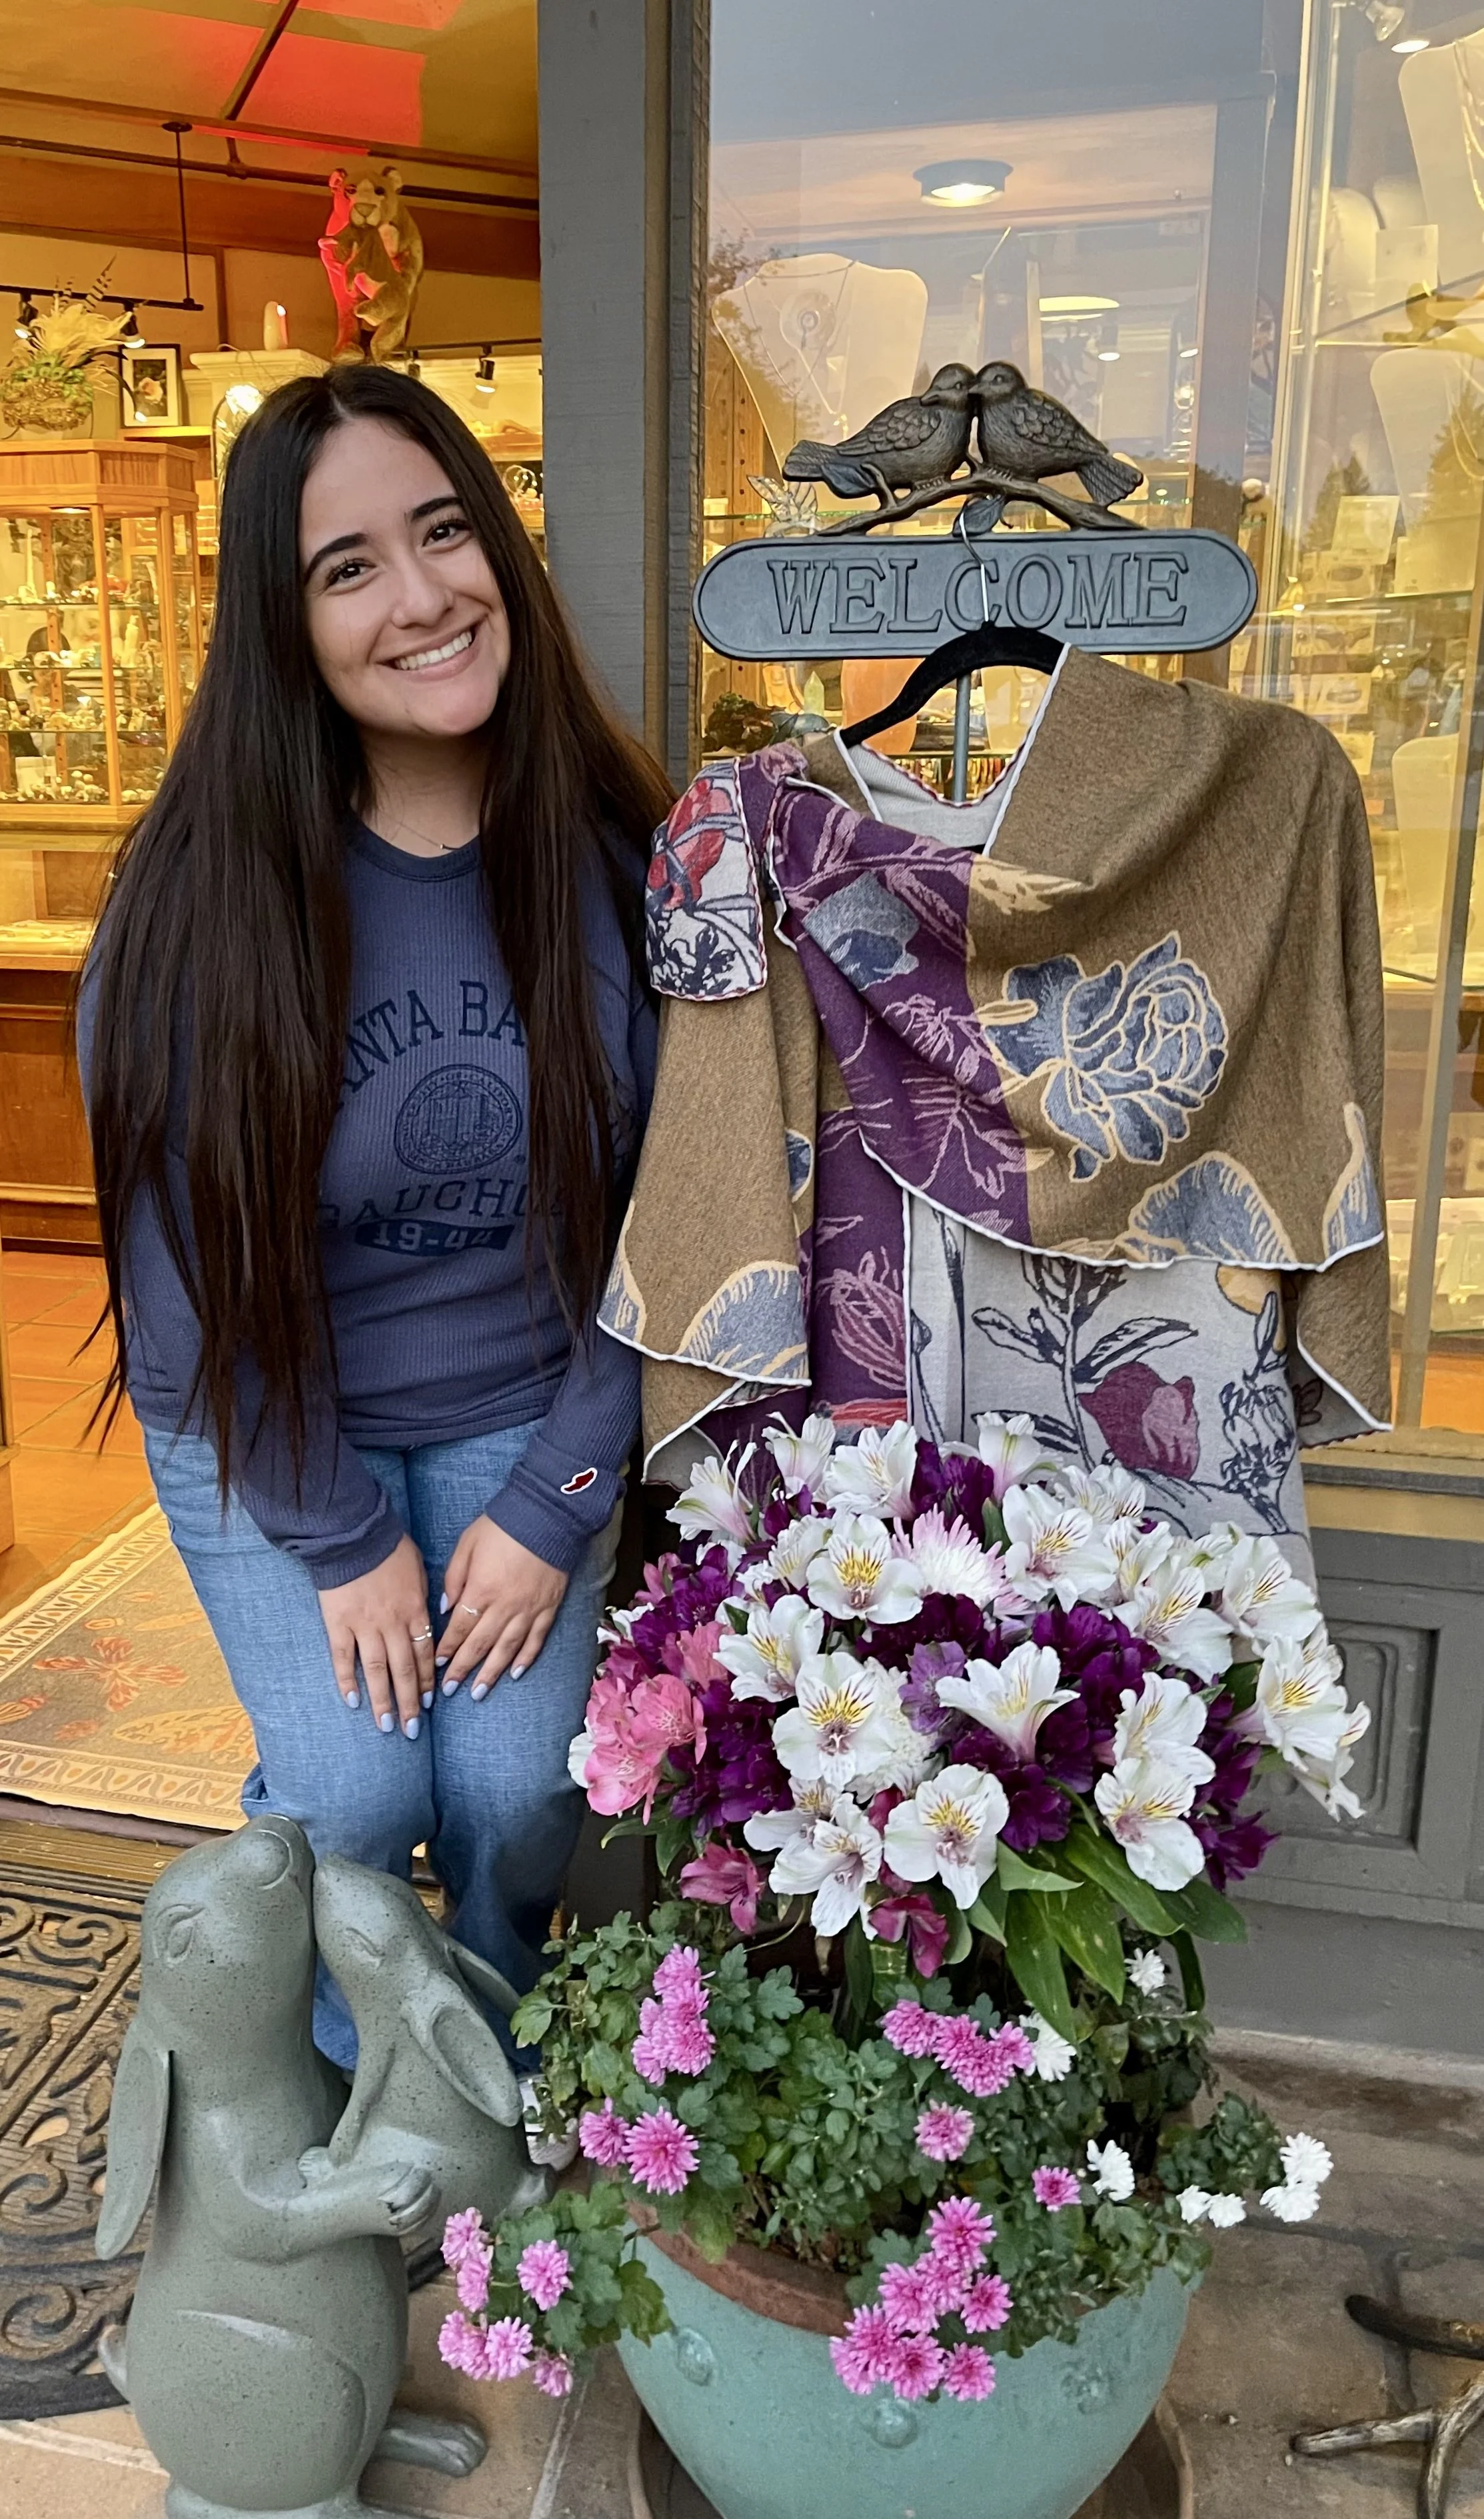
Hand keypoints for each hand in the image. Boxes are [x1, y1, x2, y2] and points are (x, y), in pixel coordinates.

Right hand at [317, 1533, 433, 1735]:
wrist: (353, 1534)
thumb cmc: (388, 1547)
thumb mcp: (419, 1568)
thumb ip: (425, 1595)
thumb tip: (431, 1616)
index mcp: (415, 1610)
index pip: (425, 1654)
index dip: (428, 1680)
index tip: (430, 1703)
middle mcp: (393, 1624)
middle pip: (404, 1670)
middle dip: (410, 1702)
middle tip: (412, 1730)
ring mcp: (365, 1626)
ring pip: (377, 1671)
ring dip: (383, 1701)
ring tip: (386, 1725)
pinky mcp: (338, 1624)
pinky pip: (344, 1658)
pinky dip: (348, 1681)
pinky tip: (353, 1701)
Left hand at [437, 1515, 567, 1698]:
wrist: (546, 1515)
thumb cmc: (502, 1526)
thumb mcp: (466, 1545)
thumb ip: (453, 1578)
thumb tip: (445, 1607)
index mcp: (481, 1589)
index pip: (459, 1628)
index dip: (447, 1648)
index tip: (437, 1666)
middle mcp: (504, 1605)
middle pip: (480, 1645)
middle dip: (463, 1669)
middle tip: (450, 1690)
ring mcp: (529, 1609)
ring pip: (507, 1649)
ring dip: (491, 1673)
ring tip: (479, 1693)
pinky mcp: (548, 1607)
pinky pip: (536, 1639)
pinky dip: (526, 1658)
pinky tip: (516, 1673)